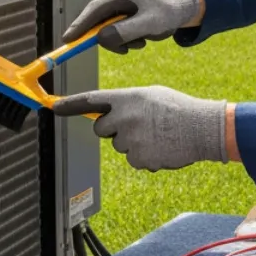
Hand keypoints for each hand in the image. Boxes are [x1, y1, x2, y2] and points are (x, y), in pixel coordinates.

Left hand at [52, 87, 226, 171]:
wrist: (202, 127)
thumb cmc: (179, 109)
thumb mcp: (151, 95)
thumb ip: (127, 103)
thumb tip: (112, 112)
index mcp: (126, 98)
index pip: (91, 101)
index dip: (69, 105)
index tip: (53, 107)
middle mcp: (124, 117)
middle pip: (101, 129)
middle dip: (113, 130)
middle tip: (137, 126)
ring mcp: (130, 139)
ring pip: (119, 146)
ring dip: (133, 144)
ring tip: (156, 136)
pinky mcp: (138, 158)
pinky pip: (133, 160)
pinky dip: (144, 157)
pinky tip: (160, 147)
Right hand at [61, 0, 201, 51]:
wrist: (178, 8)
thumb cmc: (167, 13)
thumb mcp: (149, 25)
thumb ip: (125, 32)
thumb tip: (101, 38)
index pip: (94, 10)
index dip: (79, 25)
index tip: (67, 39)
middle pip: (97, 21)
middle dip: (111, 39)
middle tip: (128, 49)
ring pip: (104, 28)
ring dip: (119, 40)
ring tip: (140, 41)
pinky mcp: (116, 8)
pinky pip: (110, 28)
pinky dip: (121, 37)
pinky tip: (138, 37)